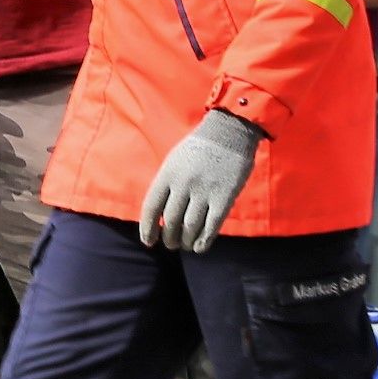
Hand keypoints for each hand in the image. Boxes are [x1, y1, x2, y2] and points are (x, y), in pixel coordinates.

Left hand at [140, 109, 260, 250]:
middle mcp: (183, 184)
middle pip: (170, 221)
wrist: (230, 131)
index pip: (151, 207)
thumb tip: (158, 212)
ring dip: (185, 241)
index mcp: (167, 174)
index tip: (148, 241)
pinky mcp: (224, 197)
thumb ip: (167, 184)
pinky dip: (204, 240)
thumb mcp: (174, 160)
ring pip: (190, 227)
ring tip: (185, 245)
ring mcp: (204, 191)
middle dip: (169, 238)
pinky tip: (200, 247)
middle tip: (171, 244)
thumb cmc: (199, 146)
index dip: (147, 228)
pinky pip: (212, 226)